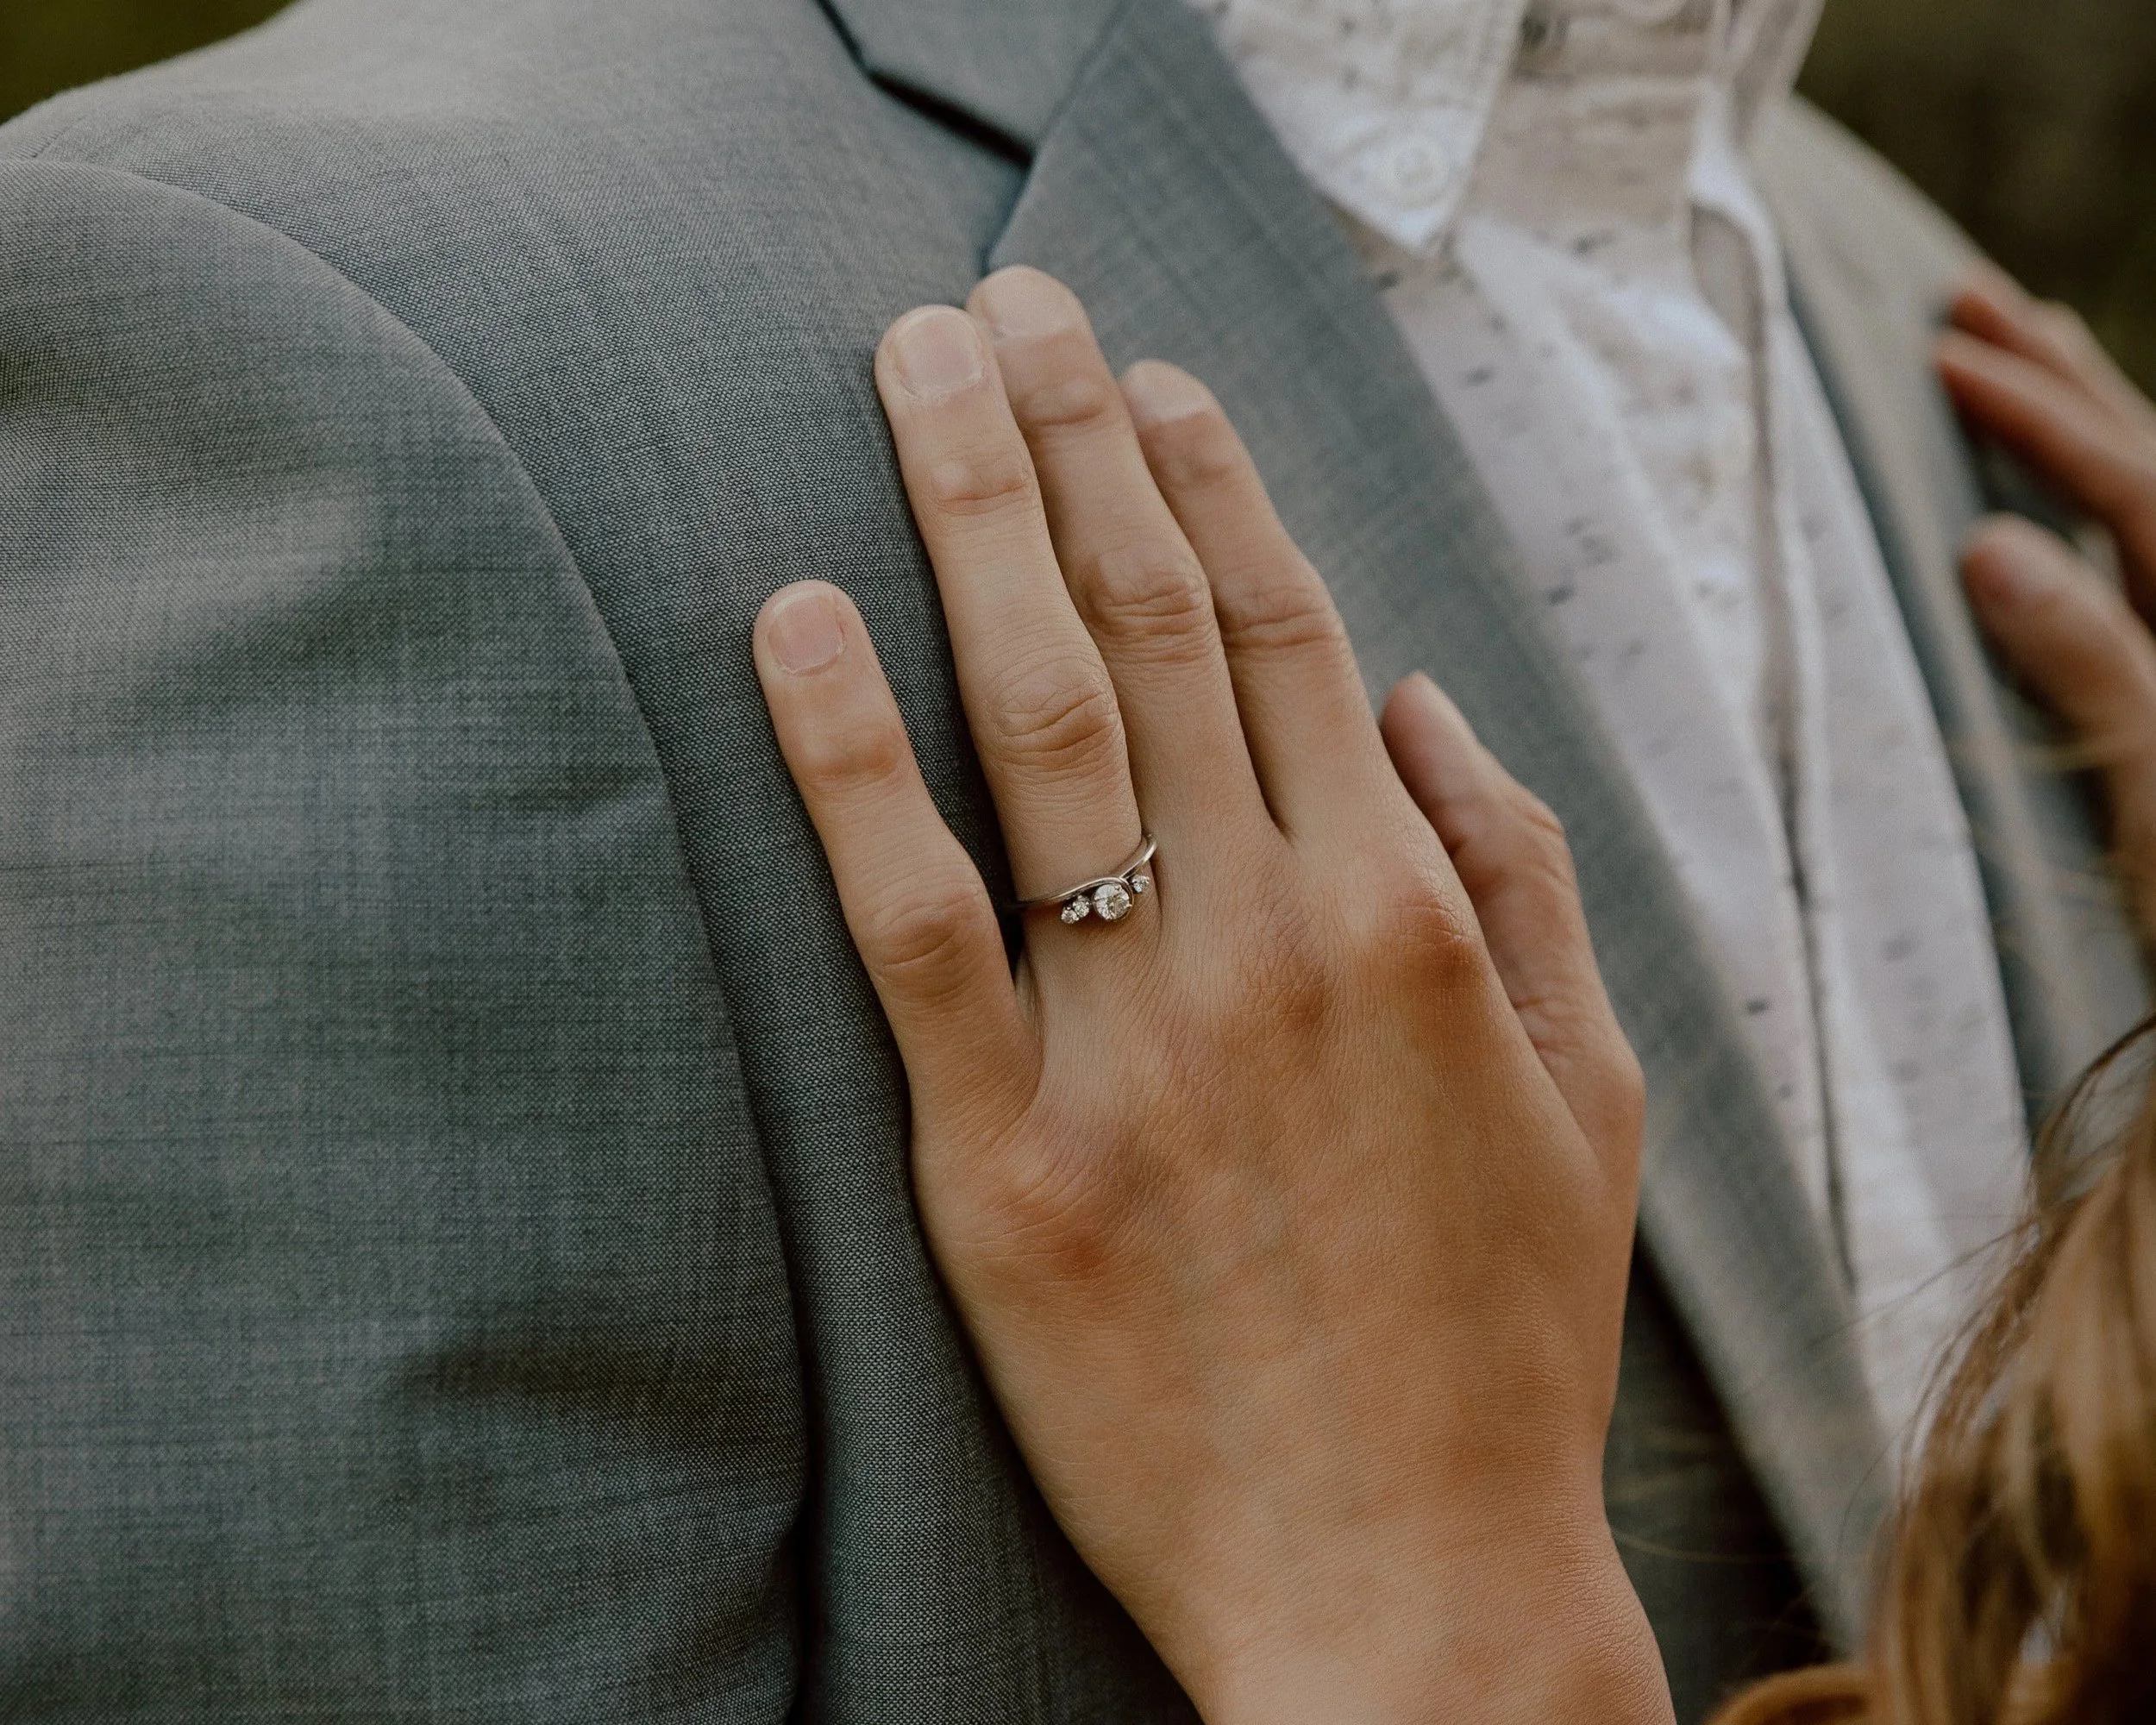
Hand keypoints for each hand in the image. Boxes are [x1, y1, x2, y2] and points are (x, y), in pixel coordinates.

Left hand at [751, 268, 1666, 1724]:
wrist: (1405, 1589)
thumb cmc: (1503, 1346)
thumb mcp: (1596, 1099)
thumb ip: (1524, 878)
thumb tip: (1432, 703)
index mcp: (1408, 915)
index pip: (1292, 634)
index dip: (1212, 486)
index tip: (1152, 380)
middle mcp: (1271, 941)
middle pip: (1152, 630)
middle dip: (1078, 441)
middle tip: (1009, 306)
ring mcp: (1131, 1042)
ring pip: (1036, 723)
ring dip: (971, 523)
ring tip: (916, 377)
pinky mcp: (1002, 1158)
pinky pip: (914, 918)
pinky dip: (848, 757)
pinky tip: (794, 619)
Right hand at [1941, 270, 2155, 937]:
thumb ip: (2093, 670)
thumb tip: (1988, 546)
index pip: (2130, 487)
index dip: (2038, 417)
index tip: (1941, 357)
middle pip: (2151, 461)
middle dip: (2057, 379)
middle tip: (1964, 306)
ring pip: (2152, 498)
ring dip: (2083, 416)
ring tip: (2020, 346)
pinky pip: (2140, 557)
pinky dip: (2100, 496)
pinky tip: (2059, 500)